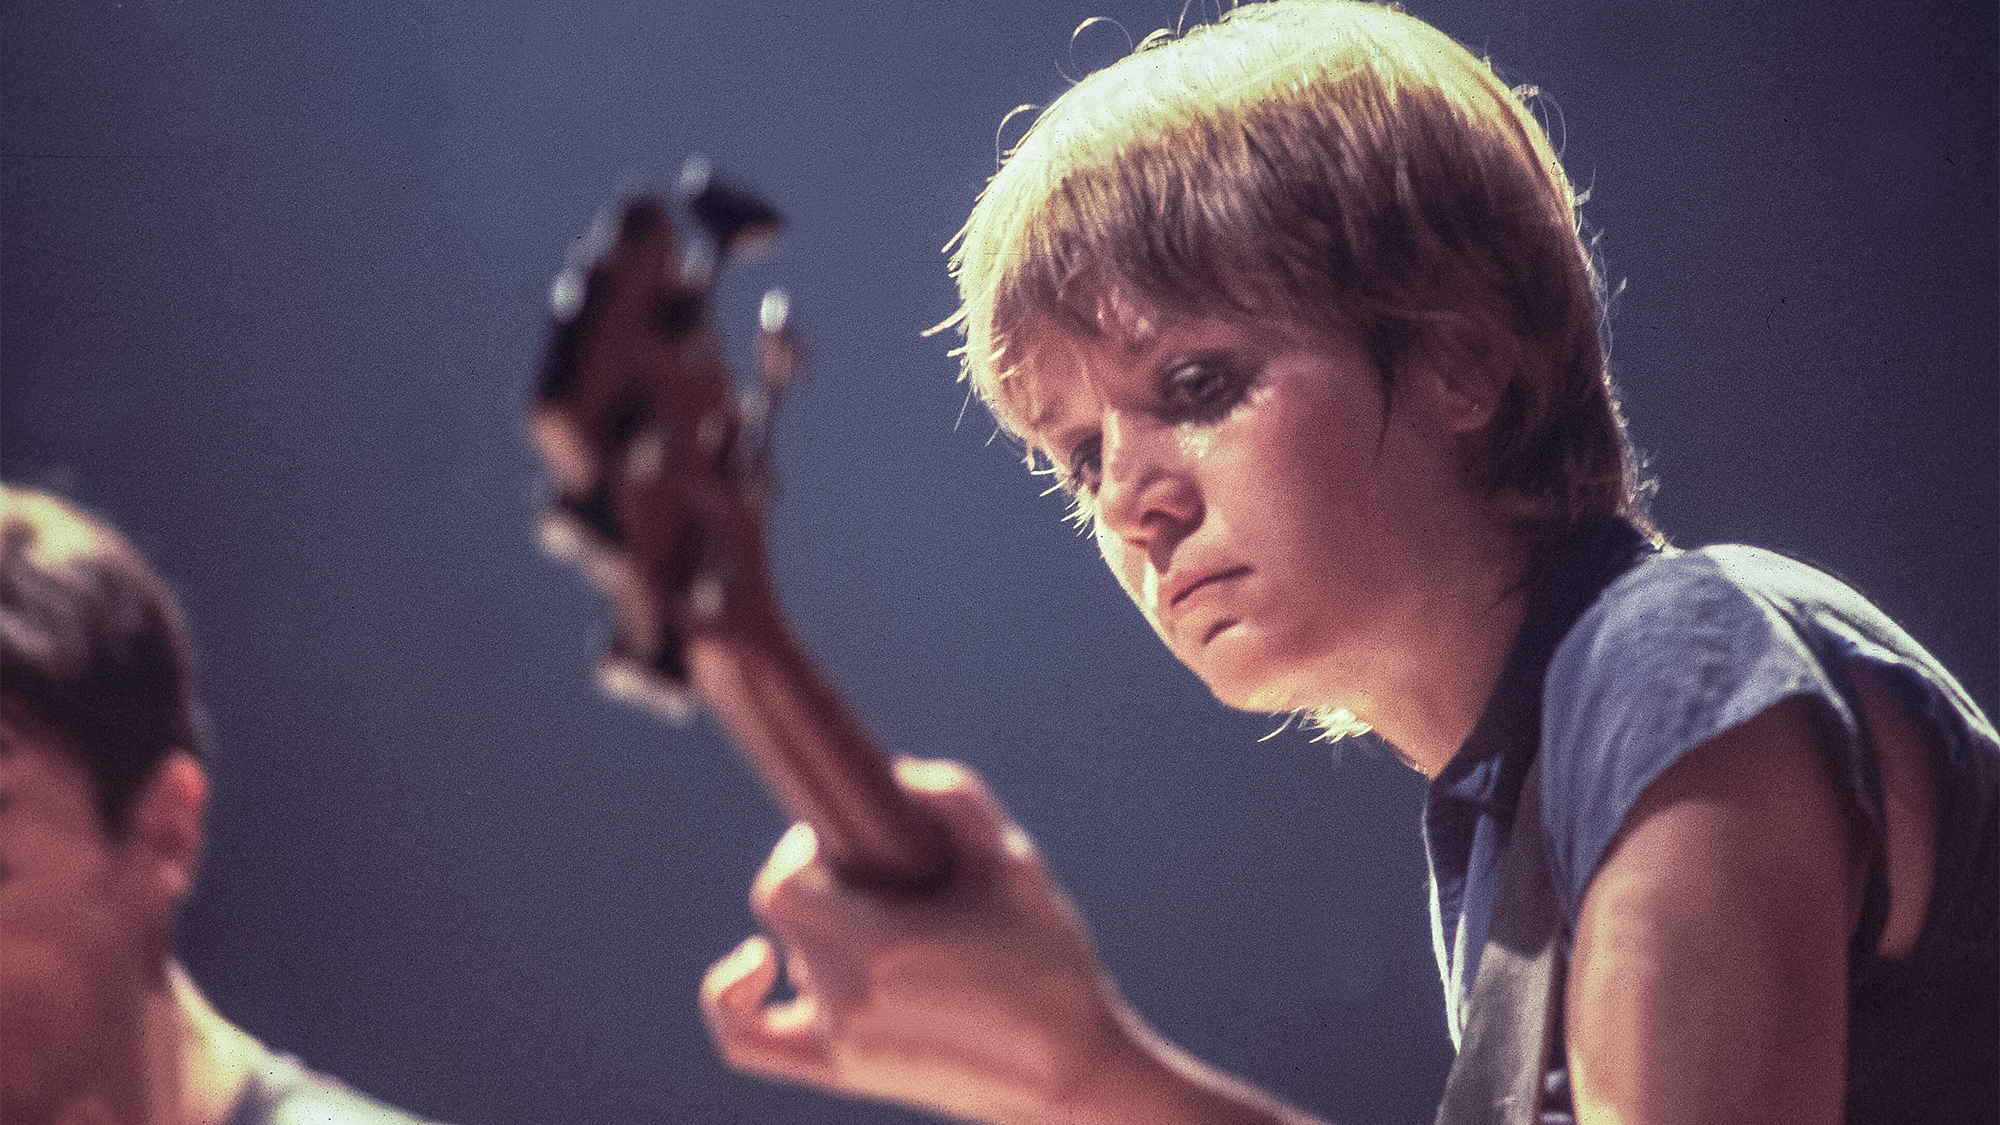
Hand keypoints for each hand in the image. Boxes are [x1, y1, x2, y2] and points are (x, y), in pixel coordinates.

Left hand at [701, 759, 1131, 1123]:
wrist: (1070, 1071)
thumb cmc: (1050, 963)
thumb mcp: (1016, 865)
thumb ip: (956, 800)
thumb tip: (899, 773)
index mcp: (885, 946)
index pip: (786, 885)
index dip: (802, 851)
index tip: (843, 838)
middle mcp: (849, 997)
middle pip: (787, 913)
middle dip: (823, 878)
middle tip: (881, 871)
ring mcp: (840, 1039)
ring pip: (789, 953)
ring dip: (820, 924)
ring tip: (892, 922)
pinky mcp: (840, 1070)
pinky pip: (748, 1037)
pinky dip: (732, 996)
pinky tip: (752, 961)